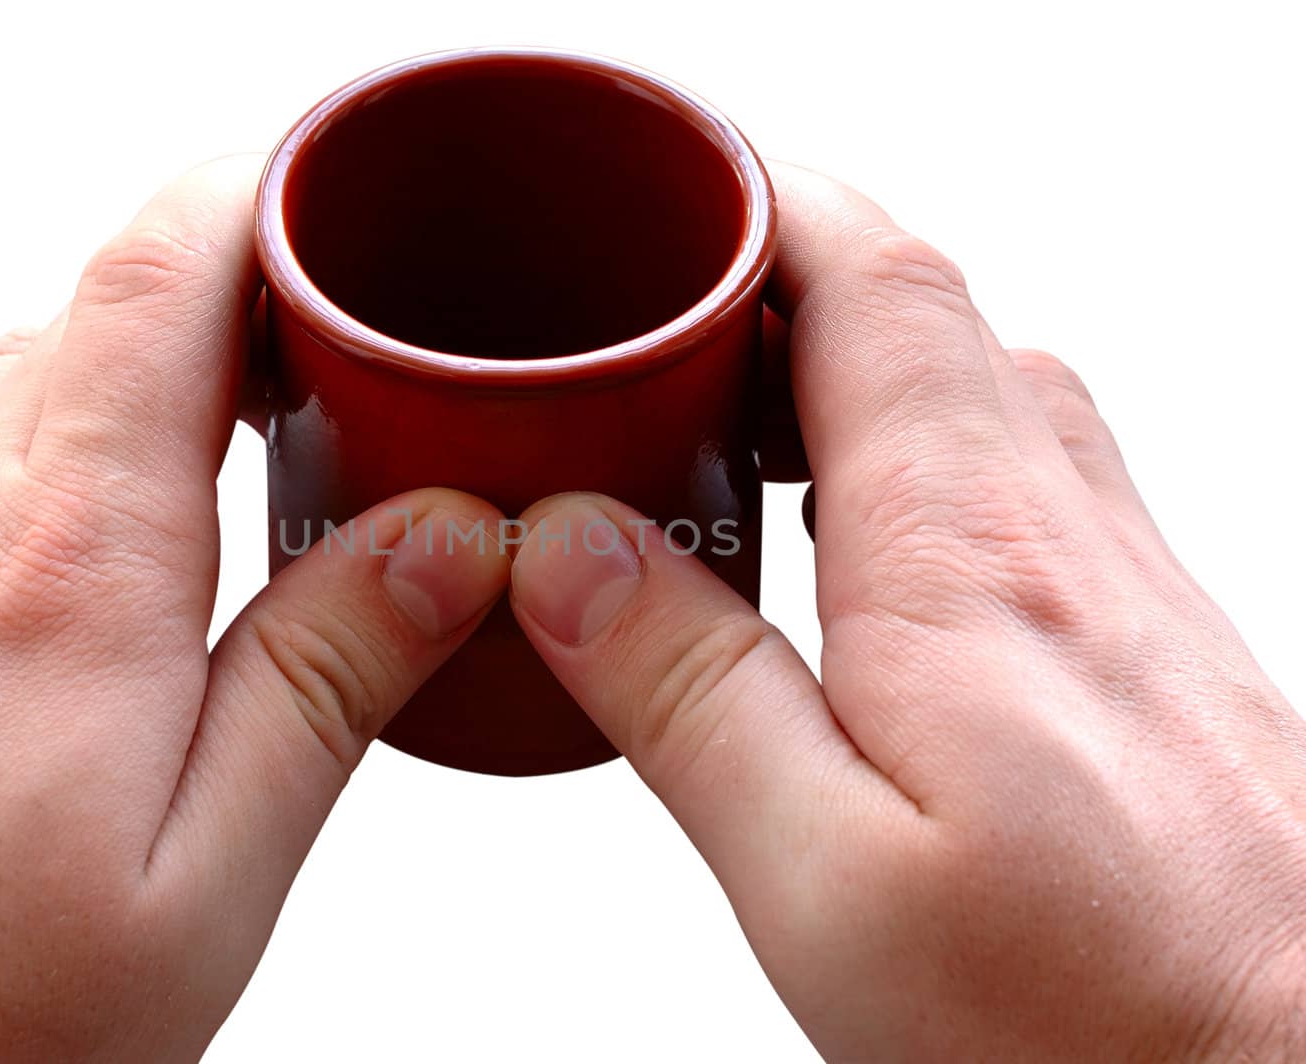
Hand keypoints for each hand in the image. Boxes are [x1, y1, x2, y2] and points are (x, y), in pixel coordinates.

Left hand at [0, 156, 507, 1059]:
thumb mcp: (203, 877)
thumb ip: (328, 676)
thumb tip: (446, 533)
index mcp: (70, 561)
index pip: (162, 274)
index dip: (264, 198)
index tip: (343, 209)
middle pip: (106, 300)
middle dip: (237, 301)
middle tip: (331, 373)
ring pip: (27, 355)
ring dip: (141, 372)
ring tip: (226, 452)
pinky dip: (41, 425)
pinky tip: (80, 520)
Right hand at [508, 163, 1305, 1060]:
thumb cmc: (1097, 1019)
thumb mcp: (829, 882)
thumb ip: (689, 696)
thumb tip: (564, 549)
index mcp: (968, 560)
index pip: (877, 284)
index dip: (767, 205)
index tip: (667, 190)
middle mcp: (1065, 536)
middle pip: (924, 313)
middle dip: (781, 276)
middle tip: (661, 316)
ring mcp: (1121, 581)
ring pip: (976, 383)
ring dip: (847, 359)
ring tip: (726, 415)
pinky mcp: (1142, 642)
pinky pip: (1016, 470)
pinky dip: (907, 445)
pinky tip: (848, 541)